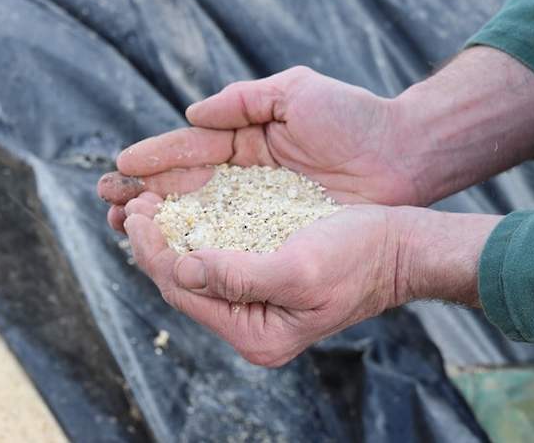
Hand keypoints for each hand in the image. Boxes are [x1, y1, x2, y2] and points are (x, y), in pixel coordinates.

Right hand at [98, 66, 426, 230]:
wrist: (407, 156)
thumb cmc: (355, 118)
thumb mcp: (297, 93)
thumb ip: (244, 100)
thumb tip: (193, 113)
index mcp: (248, 136)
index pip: (192, 148)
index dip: (156, 158)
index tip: (122, 167)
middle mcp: (249, 174)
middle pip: (187, 186)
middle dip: (146, 194)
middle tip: (109, 203)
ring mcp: (263, 206)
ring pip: (202, 217)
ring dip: (163, 223)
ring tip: (126, 227)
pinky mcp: (281, 233)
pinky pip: (232, 240)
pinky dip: (201, 245)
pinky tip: (173, 252)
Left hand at [121, 192, 499, 366]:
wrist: (400, 246)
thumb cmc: (359, 257)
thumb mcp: (298, 270)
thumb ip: (238, 277)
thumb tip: (182, 269)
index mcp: (255, 334)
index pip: (184, 292)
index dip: (154, 251)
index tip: (137, 211)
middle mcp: (250, 323)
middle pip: (183, 282)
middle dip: (155, 241)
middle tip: (132, 200)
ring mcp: (256, 301)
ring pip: (195, 266)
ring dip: (170, 232)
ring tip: (147, 199)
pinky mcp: (264, 274)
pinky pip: (216, 253)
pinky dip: (195, 228)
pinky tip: (183, 203)